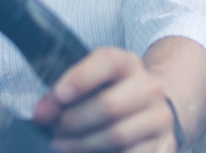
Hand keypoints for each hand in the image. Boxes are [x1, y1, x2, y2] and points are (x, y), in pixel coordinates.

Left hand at [33, 47, 177, 152]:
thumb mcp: (88, 83)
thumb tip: (42, 114)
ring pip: (118, 134)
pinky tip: (84, 152)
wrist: (149, 109)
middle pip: (110, 105)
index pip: (107, 62)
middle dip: (74, 120)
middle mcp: (148, 87)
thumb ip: (61, 95)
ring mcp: (159, 117)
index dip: (81, 78)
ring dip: (83, 143)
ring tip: (61, 143)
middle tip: (54, 128)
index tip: (59, 95)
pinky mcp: (164, 145)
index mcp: (127, 63)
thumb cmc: (108, 93)